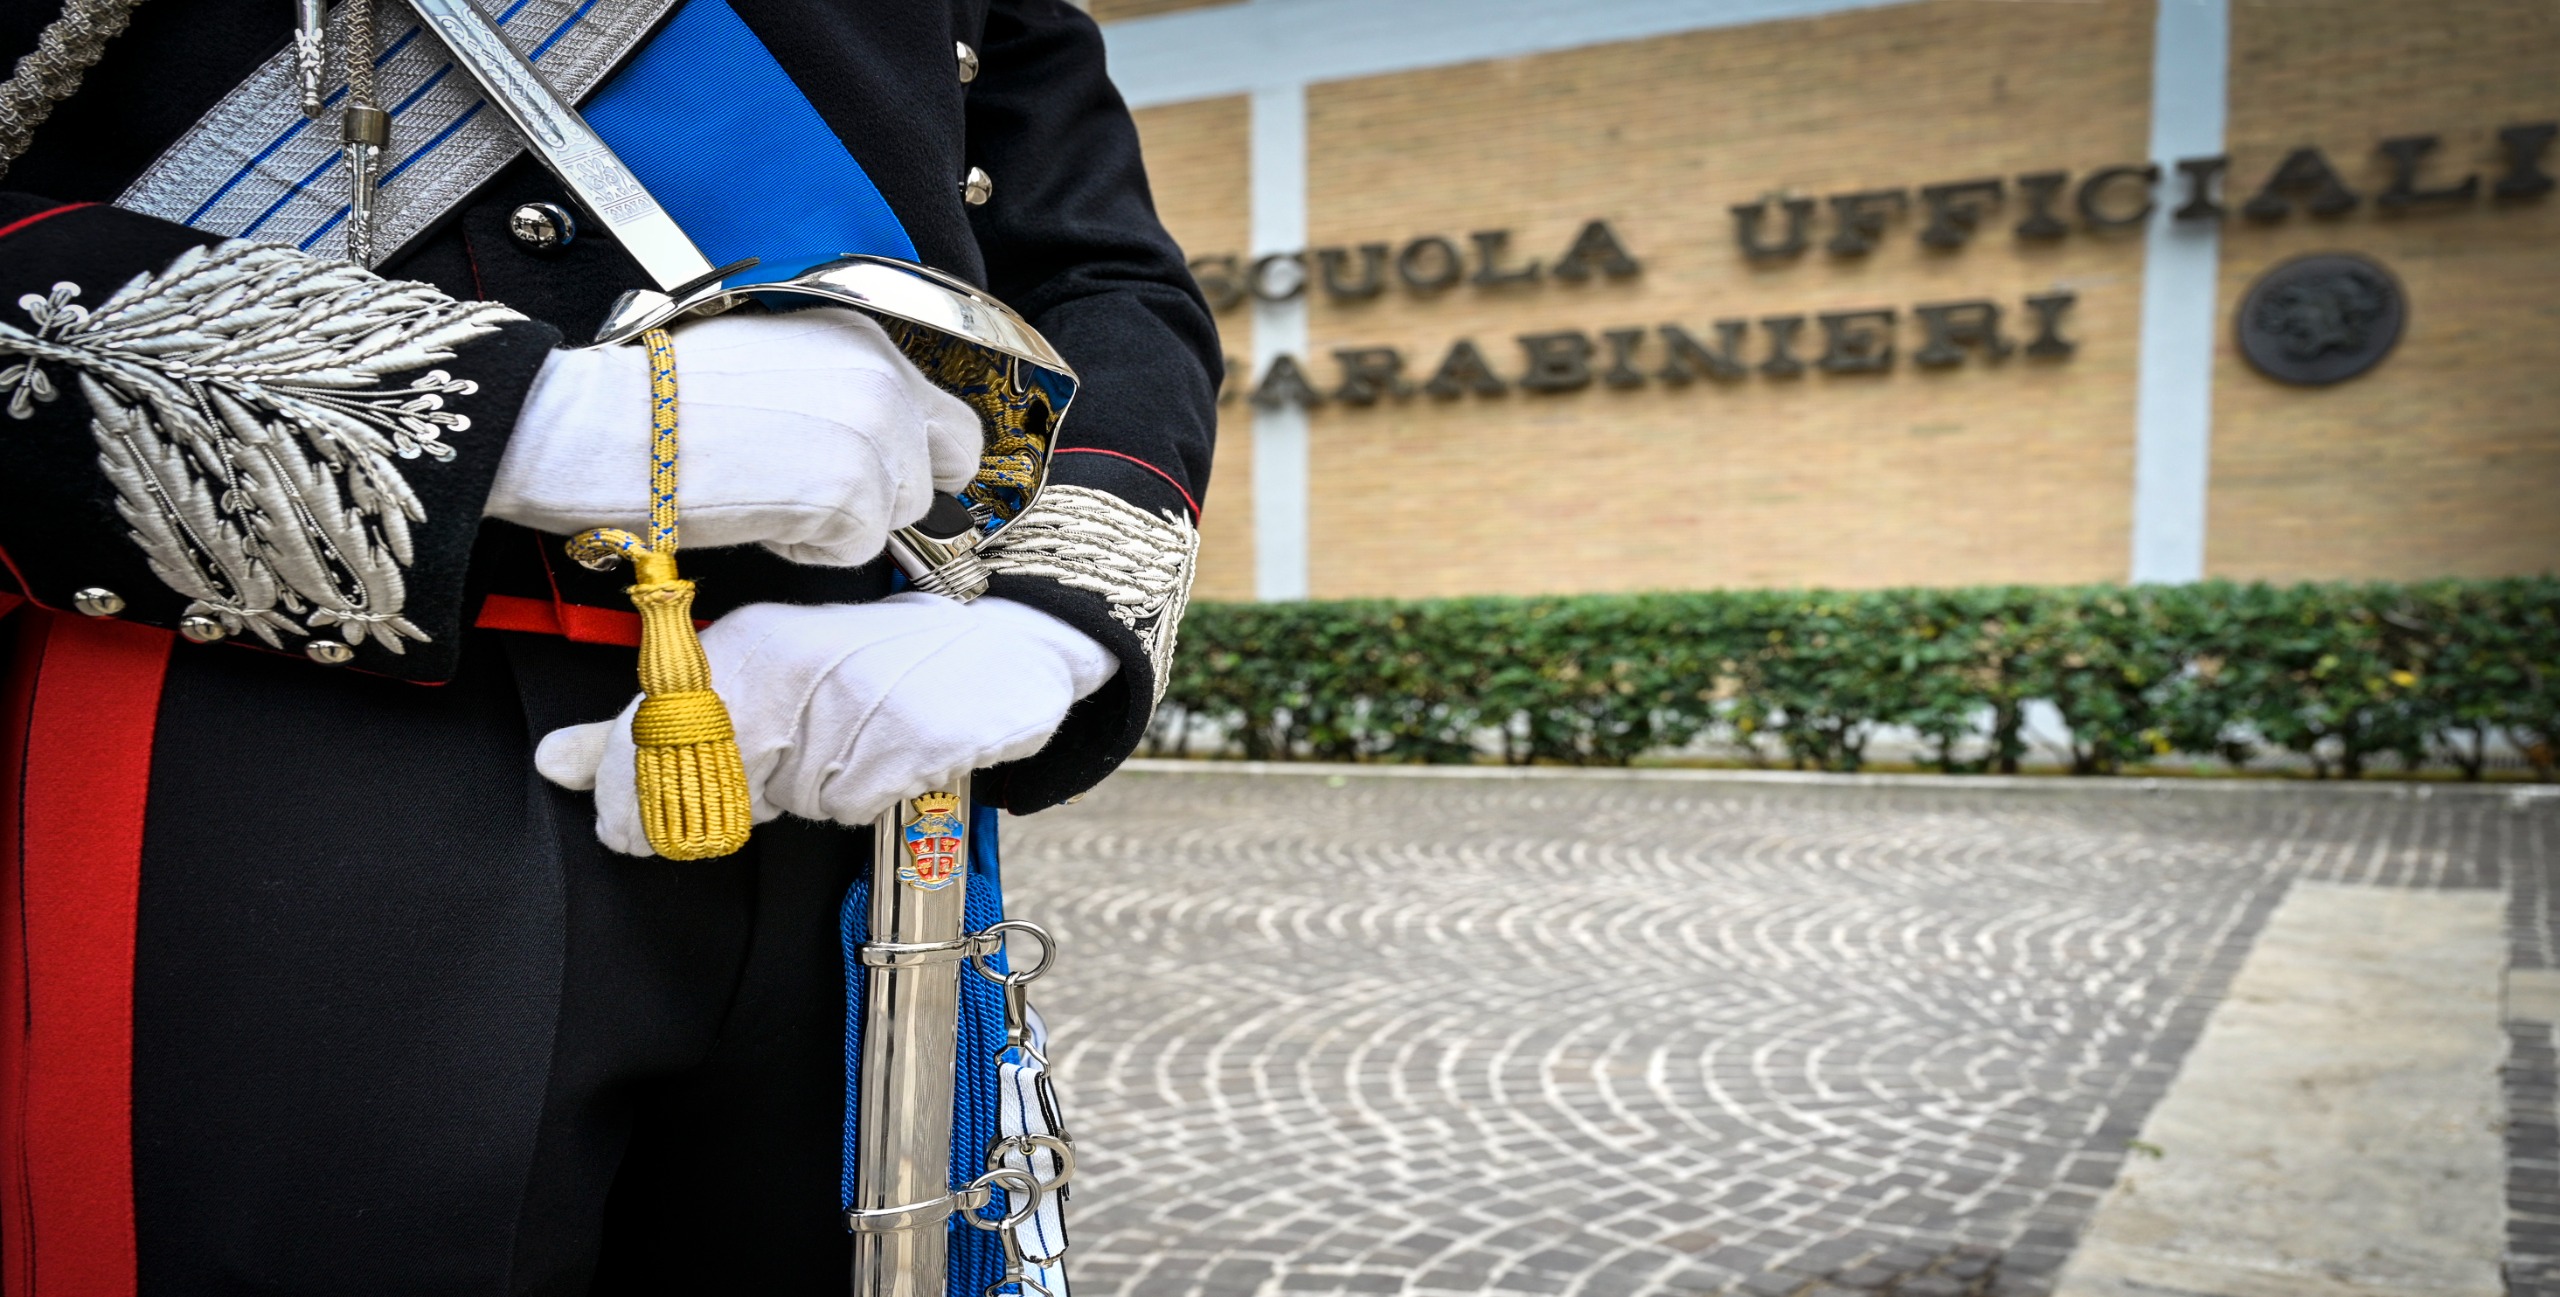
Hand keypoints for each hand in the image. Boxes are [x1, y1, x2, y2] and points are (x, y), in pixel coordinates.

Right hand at [486, 307, 981, 566]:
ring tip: (768, 495)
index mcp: (863, 339)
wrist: (600, 425)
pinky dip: (810, 552)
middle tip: (821, 500)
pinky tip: (758, 515)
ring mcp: (872, 437)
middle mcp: (882, 380)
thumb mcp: (770, 360)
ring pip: (899, 517)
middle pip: (940, 473)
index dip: (918, 461)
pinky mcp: (850, 495)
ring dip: (842, 525)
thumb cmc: (660, 399)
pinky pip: (857, 552)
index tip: (878, 480)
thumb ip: (835, 391)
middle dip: (893, 496)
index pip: (949, 421)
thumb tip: (871, 441)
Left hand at [533, 595, 1117, 855]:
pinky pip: (861, 805)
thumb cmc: (874, 659)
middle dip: (742, 796)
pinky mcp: (914, 739)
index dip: (631, 799)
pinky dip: (873, 791)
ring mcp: (858, 703)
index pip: (658, 741)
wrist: (1003, 639)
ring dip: (819, 787)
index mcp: (750, 646)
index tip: (623, 831)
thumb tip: (557, 762)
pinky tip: (896, 748)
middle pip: (724, 787)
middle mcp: (798, 667)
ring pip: (799, 802)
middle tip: (788, 760)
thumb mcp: (763, 669)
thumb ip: (659, 724)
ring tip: (858, 734)